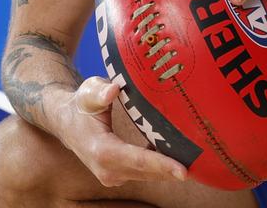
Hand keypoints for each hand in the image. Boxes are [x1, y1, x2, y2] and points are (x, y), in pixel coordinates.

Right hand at [56, 76, 186, 186]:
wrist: (66, 123)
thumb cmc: (81, 104)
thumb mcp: (88, 92)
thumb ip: (99, 91)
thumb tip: (114, 90)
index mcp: (101, 150)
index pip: (137, 160)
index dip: (161, 165)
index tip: (183, 171)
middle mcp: (107, 169)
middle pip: (147, 172)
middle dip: (172, 169)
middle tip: (200, 162)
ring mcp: (112, 176)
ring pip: (147, 175)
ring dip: (167, 169)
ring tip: (193, 159)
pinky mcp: (118, 176)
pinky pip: (143, 173)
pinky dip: (159, 166)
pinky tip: (175, 156)